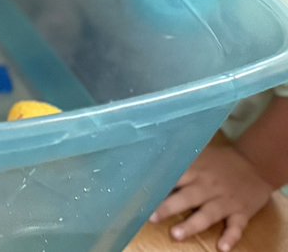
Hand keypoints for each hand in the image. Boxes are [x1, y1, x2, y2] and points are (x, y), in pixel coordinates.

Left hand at [151, 144, 274, 250]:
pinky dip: (231, 237)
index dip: (158, 186)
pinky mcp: (243, 212)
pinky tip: (222, 248)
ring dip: (193, 224)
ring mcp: (226, 200)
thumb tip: (145, 159)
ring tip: (176, 235)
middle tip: (151, 217)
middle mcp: (209, 186)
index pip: (174, 178)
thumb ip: (177, 161)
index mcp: (196, 170)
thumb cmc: (218, 161)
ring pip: (208, 214)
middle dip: (169, 207)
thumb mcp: (198, 155)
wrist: (256, 164)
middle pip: (188, 197)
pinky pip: (237, 226)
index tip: (140, 195)